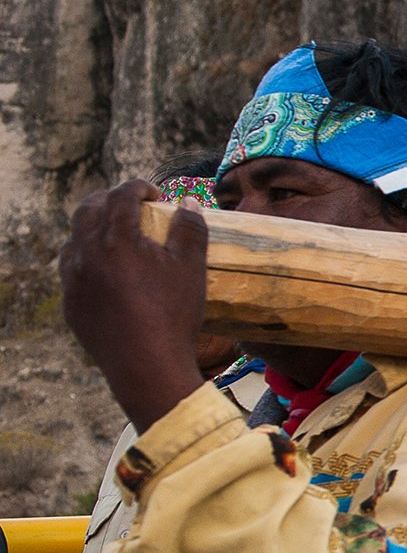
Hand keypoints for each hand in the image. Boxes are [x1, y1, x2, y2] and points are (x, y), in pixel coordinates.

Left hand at [58, 181, 208, 431]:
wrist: (147, 365)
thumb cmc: (174, 314)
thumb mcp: (191, 268)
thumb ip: (190, 230)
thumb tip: (189, 203)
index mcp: (116, 240)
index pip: (121, 196)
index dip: (138, 187)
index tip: (154, 192)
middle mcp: (86, 253)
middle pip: (87, 209)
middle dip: (108, 200)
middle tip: (130, 205)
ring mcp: (73, 279)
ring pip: (73, 239)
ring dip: (92, 229)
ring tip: (115, 237)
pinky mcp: (70, 303)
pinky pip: (71, 270)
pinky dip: (87, 259)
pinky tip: (106, 271)